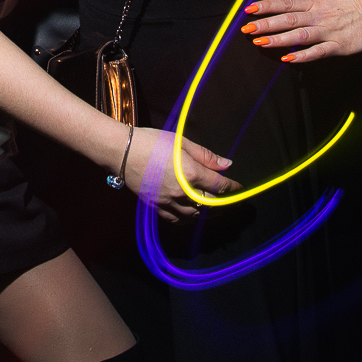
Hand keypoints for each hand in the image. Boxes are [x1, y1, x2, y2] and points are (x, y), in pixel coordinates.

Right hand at [122, 127, 239, 222]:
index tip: (239, 187)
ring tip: (214, 208)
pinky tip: (192, 214)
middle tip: (231, 201)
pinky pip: (176, 219)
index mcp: (191, 173)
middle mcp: (182, 192)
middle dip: (224, 203)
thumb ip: (206, 156)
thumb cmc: (152, 142)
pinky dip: (188, 218)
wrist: (122, 151)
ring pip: (195, 215)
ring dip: (207, 212)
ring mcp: (168, 202)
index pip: (219, 185)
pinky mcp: (156, 207)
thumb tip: (227, 164)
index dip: (232, 187)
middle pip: (210, 203)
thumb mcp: (181, 142)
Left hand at [240, 0, 361, 61]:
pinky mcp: (340, 45)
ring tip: (260, 43)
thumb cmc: (361, 0)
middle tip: (246, 30)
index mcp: (317, 2)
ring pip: (299, 35)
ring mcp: (328, 31)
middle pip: (287, 19)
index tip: (249, 8)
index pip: (286, 3)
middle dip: (265, 24)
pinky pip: (318, 51)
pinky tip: (288, 59)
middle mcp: (319, 15)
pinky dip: (303, 55)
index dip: (267, 6)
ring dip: (278, 39)